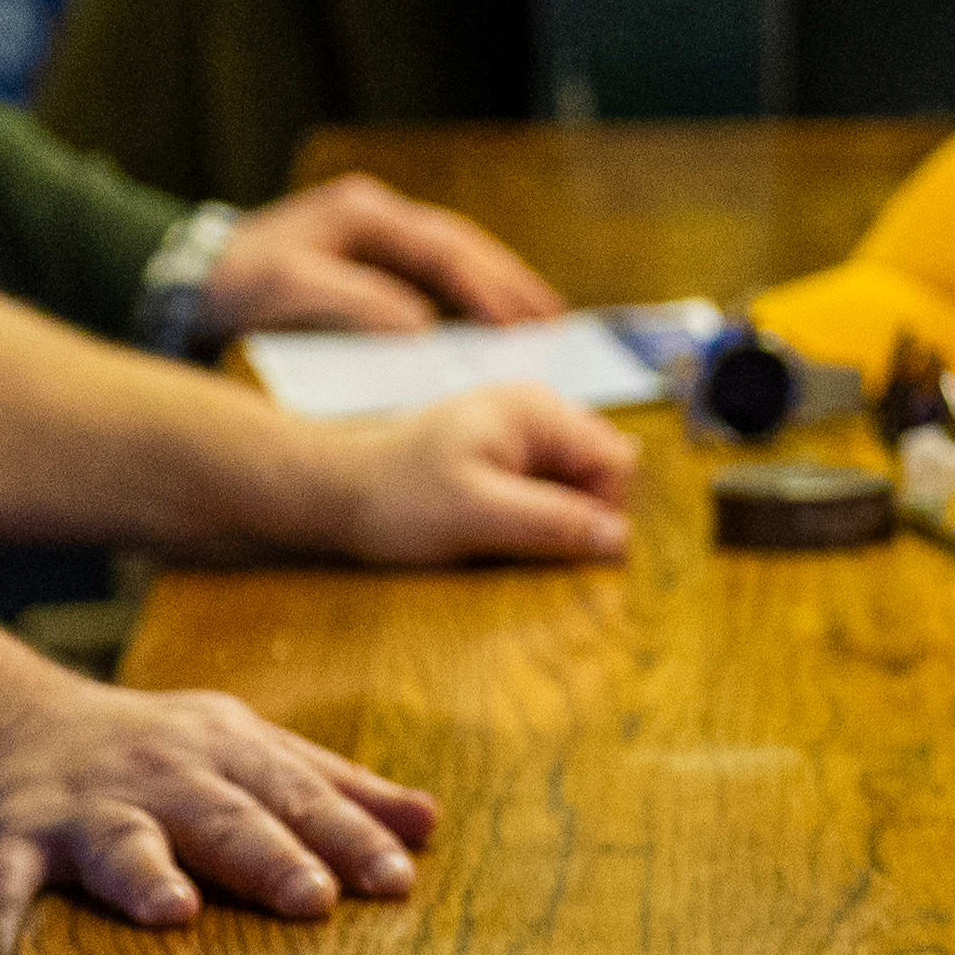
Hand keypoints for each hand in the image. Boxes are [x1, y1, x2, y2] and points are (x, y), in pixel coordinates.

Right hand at [0, 671, 436, 954]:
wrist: (5, 724)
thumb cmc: (156, 755)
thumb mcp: (248, 751)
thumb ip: (335, 788)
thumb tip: (430, 823)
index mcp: (229, 755)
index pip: (301, 797)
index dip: (350, 837)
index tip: (400, 880)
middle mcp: (160, 777)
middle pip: (225, 818)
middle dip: (270, 855)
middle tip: (314, 900)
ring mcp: (79, 811)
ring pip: (117, 843)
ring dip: (144, 877)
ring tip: (174, 915)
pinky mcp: (1, 845)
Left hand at [202, 173, 562, 333]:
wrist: (175, 281)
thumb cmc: (232, 286)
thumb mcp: (290, 292)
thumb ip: (359, 306)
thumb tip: (424, 330)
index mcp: (364, 214)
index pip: (445, 250)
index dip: (488, 289)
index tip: (521, 327)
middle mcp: (375, 214)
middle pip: (462, 246)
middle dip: (509, 284)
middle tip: (553, 322)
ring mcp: (371, 232)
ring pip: (452, 257)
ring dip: (494, 288)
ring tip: (536, 322)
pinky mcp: (363, 257)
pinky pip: (431, 272)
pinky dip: (465, 295)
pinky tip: (484, 323)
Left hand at [292, 383, 635, 568]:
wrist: (333, 492)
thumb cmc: (397, 500)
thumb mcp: (476, 516)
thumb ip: (551, 523)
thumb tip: (622, 541)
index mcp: (538, 411)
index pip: (615, 463)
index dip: (601, 511)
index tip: (556, 546)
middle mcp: (538, 408)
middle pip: (602, 468)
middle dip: (579, 511)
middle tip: (524, 540)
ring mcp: (522, 428)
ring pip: (577, 479)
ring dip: (557, 514)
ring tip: (505, 530)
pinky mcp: (505, 450)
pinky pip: (548, 483)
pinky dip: (536, 510)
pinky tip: (497, 523)